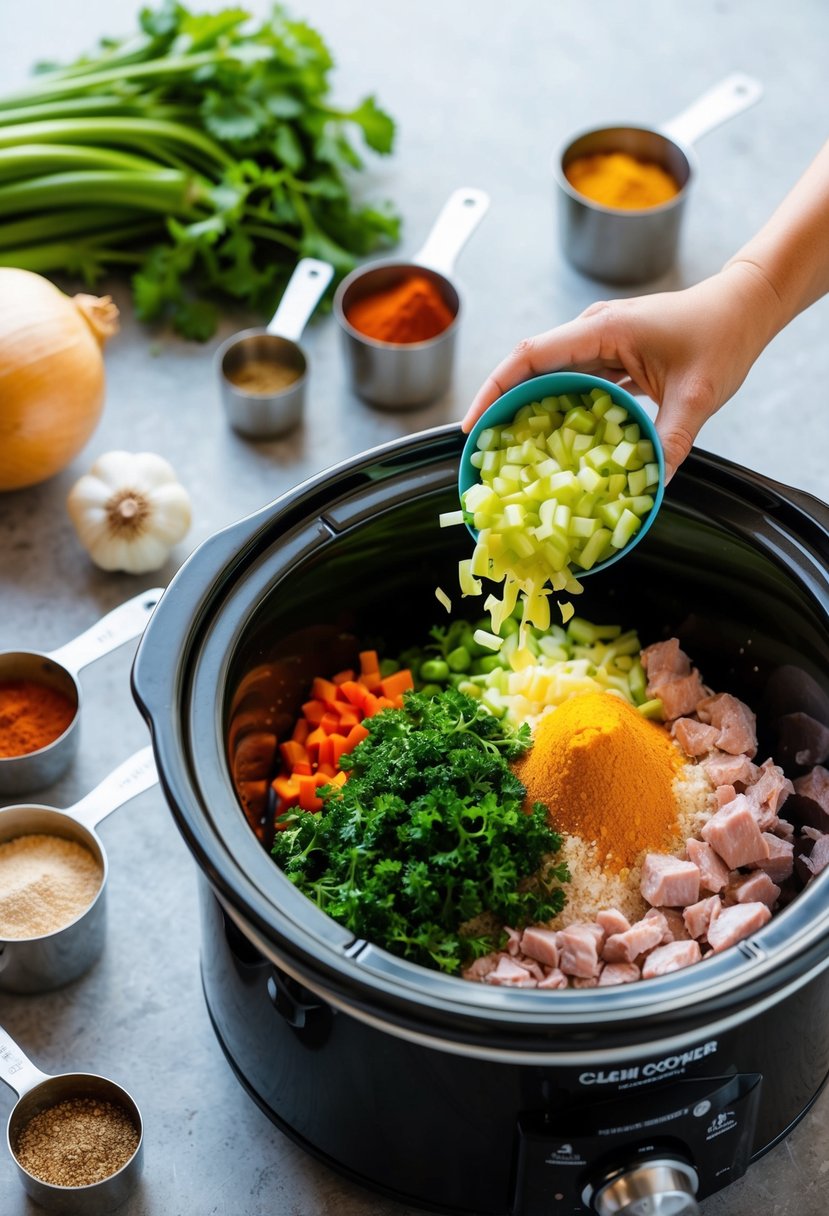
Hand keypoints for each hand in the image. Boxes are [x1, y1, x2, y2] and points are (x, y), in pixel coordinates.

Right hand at [462, 261, 780, 481]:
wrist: (747, 306)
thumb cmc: (723, 335)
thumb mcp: (699, 395)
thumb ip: (672, 441)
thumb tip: (650, 488)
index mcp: (603, 329)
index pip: (529, 357)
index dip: (494, 390)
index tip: (472, 425)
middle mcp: (594, 331)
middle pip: (530, 368)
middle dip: (502, 406)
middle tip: (483, 450)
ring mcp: (602, 342)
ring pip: (551, 376)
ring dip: (529, 409)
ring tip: (511, 450)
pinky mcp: (613, 355)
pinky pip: (575, 382)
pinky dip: (560, 409)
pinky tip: (555, 441)